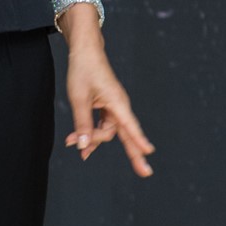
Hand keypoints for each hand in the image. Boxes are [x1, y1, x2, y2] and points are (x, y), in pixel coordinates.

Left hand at [64, 42, 155, 177]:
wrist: (85, 51)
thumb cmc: (83, 70)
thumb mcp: (79, 98)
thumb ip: (82, 124)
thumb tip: (83, 146)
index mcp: (117, 102)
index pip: (130, 125)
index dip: (139, 140)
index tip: (149, 152)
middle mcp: (119, 106)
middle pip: (123, 133)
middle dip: (132, 153)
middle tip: (145, 173)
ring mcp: (114, 106)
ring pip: (107, 130)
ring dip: (93, 139)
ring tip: (76, 149)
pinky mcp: (107, 105)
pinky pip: (102, 125)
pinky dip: (92, 133)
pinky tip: (84, 145)